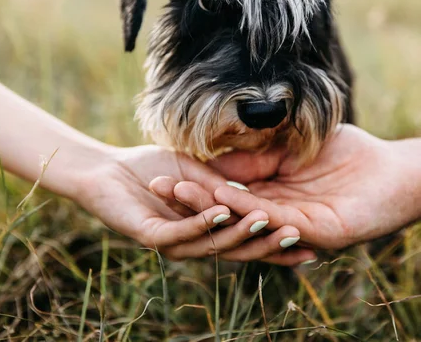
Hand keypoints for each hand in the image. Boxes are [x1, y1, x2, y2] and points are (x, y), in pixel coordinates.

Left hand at [71, 145, 314, 264]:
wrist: (108, 171)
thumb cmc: (154, 170)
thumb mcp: (201, 175)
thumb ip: (227, 185)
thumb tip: (267, 182)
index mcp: (209, 232)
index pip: (250, 241)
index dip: (279, 242)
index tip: (312, 240)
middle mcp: (196, 244)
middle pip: (240, 250)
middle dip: (271, 245)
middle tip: (305, 239)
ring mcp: (175, 243)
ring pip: (215, 244)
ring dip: (243, 234)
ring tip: (272, 221)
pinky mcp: (153, 236)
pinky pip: (183, 232)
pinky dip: (205, 221)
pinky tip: (225, 210)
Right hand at [158, 125, 420, 251]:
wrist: (399, 173)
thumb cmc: (351, 154)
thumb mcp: (295, 145)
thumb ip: (263, 150)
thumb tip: (226, 146)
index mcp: (273, 197)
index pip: (226, 193)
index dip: (196, 184)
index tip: (162, 171)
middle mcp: (279, 217)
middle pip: (228, 210)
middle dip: (191, 198)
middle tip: (156, 187)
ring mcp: (296, 228)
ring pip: (245, 219)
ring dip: (210, 207)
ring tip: (177, 192)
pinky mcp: (317, 234)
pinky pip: (275, 221)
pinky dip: (246, 210)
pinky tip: (221, 196)